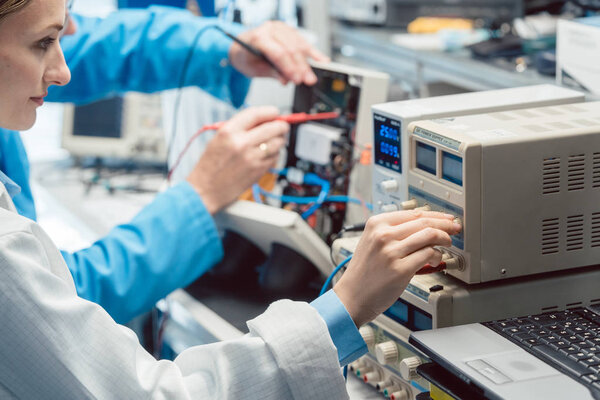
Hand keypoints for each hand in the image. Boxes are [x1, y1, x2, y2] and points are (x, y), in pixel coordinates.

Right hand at [186, 106, 288, 213]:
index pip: (256, 113)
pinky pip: (275, 157)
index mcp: (228, 131)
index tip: (275, 113)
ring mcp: (252, 157)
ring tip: (273, 141)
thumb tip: (263, 119)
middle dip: (281, 126)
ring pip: (278, 142)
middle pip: (273, 127)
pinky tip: (266, 155)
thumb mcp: (219, 139)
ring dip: (280, 140)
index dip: (270, 111)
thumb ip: (240, 127)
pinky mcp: (259, 170)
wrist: (206, 190)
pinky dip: (275, 154)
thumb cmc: (210, 165)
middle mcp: (241, 143)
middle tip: (281, 127)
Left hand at [229, 21, 328, 84]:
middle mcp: (270, 29)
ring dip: (308, 62)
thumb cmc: (245, 56)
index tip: (297, 80)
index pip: (279, 53)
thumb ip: (271, 73)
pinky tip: (321, 60)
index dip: (290, 68)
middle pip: (291, 49)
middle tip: (308, 80)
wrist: (239, 46)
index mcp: (258, 37)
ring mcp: (280, 28)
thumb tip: (286, 80)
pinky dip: (312, 52)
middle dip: (301, 67)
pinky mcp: (288, 31)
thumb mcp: (253, 69)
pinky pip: (302, 41)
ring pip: (299, 44)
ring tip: (312, 75)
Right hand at [333, 211, 461, 326]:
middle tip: (454, 227)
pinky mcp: (401, 269)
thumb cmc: (363, 272)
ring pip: (429, 235)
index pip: (413, 213)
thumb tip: (423, 225)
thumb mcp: (371, 242)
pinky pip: (428, 255)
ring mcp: (392, 252)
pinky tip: (436, 259)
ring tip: (448, 243)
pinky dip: (437, 255)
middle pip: (424, 222)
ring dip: (444, 238)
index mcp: (376, 224)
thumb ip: (393, 231)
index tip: (445, 217)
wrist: (352, 296)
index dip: (434, 214)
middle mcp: (383, 235)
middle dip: (445, 224)